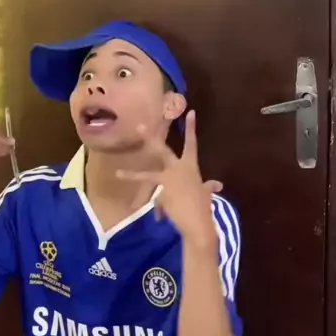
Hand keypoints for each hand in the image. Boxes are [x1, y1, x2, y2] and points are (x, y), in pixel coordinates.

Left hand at [116, 111, 220, 248]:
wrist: (198, 223)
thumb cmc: (204, 206)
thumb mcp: (205, 193)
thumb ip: (208, 187)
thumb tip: (217, 185)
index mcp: (191, 166)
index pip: (192, 143)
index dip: (191, 128)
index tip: (190, 112)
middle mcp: (178, 169)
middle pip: (161, 151)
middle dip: (149, 138)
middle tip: (139, 126)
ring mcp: (167, 180)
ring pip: (147, 175)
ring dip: (132, 175)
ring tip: (118, 173)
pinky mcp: (160, 193)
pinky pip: (157, 201)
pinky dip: (160, 211)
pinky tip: (161, 219)